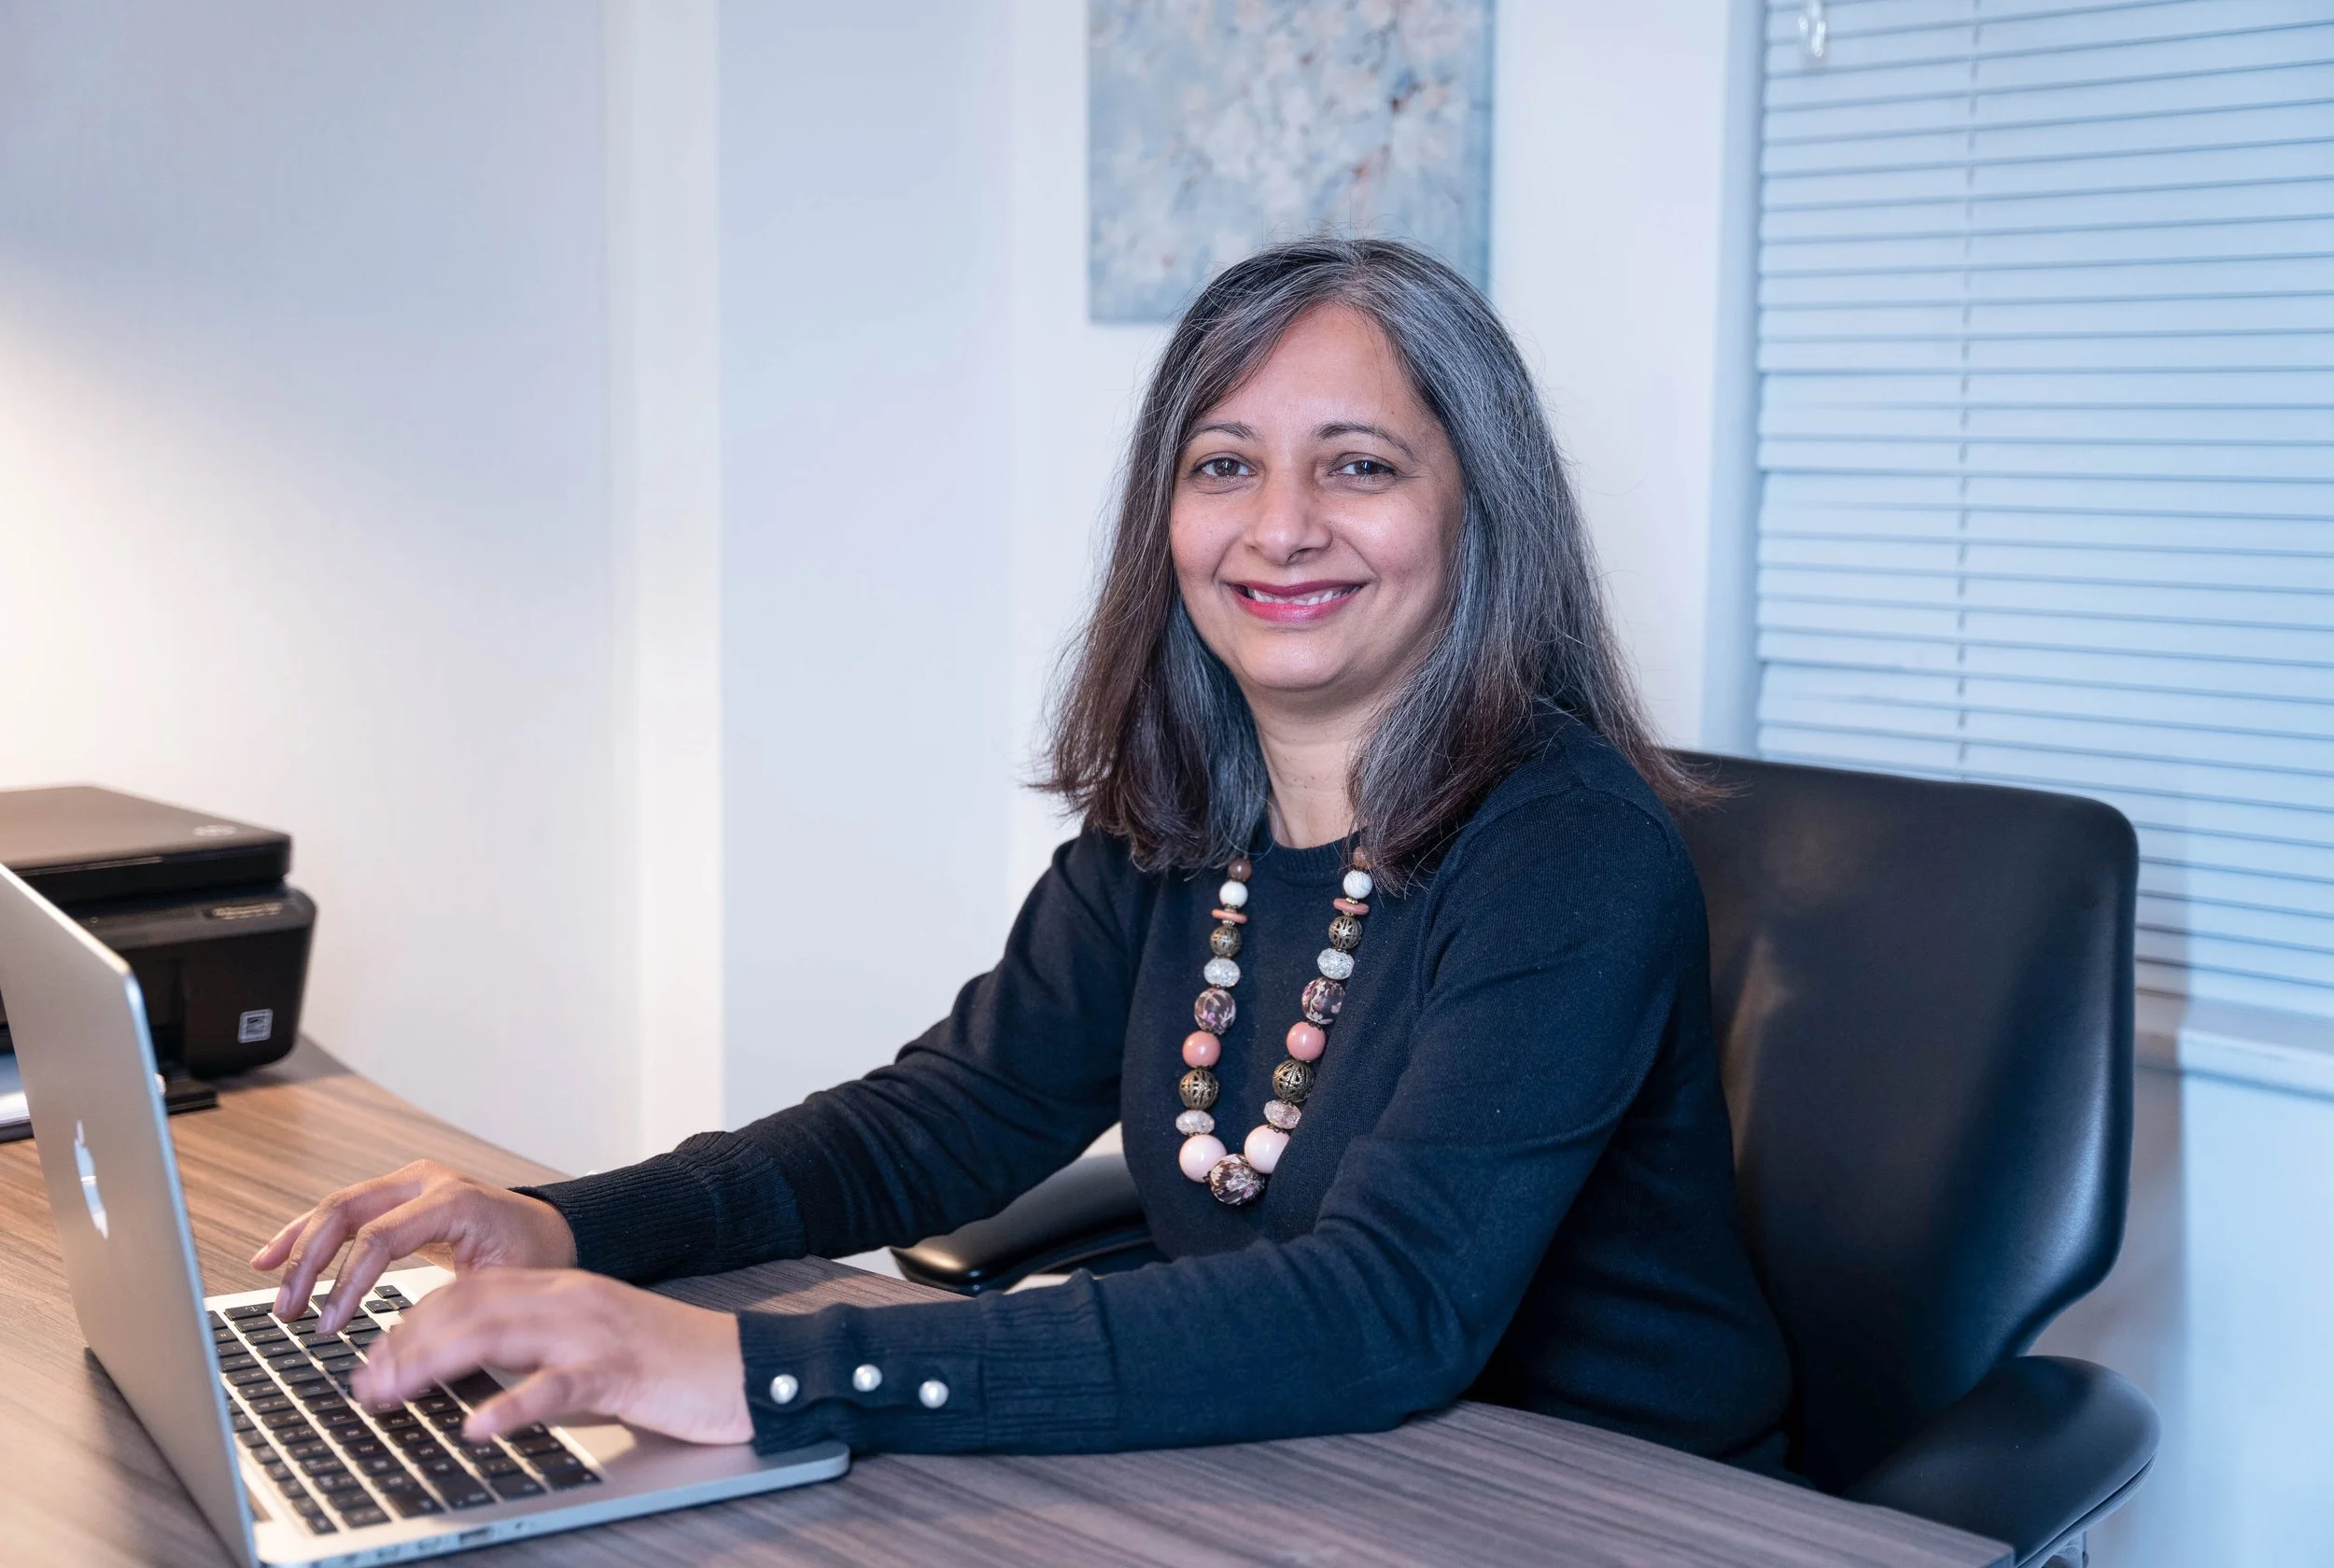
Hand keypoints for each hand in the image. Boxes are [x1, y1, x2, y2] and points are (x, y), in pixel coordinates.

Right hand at [251, 1160, 577, 1334]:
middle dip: (309, 1263)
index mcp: (454, 1200)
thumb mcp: (500, 1287)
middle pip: (347, 1212)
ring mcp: (410, 1184)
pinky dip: (307, 1233)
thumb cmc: (531, 1259)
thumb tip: (398, 1352)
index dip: (348, 1283)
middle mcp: (427, 1182)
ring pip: (337, 1207)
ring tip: (274, 1290)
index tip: (329, 1325)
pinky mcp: (398, 1196)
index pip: (381, 1236)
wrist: (549, 1232)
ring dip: (299, 1248)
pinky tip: (274, 1255)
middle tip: (289, 1311)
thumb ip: (449, 1310)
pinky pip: (344, 1211)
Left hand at [353, 1268, 751, 1445]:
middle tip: (363, 1382)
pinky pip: (557, 1385)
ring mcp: (596, 1332)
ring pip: (497, 1334)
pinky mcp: (622, 1371)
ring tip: (390, 1395)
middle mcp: (573, 1301)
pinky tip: (478, 1427)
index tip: (374, 1355)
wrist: (748, 1365)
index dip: (413, 1320)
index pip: (471, 1289)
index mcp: (565, 1291)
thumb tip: (472, 1379)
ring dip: (432, 1365)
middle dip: (405, 1341)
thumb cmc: (675, 1364)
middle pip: (469, 1306)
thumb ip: (542, 1350)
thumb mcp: (597, 1345)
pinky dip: (511, 1405)